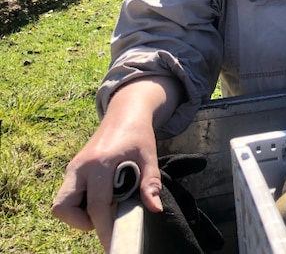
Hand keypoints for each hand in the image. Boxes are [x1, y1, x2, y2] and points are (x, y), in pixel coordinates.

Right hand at [51, 76, 182, 250]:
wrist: (124, 114)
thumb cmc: (138, 136)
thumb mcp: (149, 156)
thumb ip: (150, 183)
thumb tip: (154, 209)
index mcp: (100, 163)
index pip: (96, 205)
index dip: (103, 228)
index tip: (112, 243)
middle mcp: (80, 167)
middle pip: (64, 207)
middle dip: (81, 223)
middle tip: (105, 218)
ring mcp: (73, 168)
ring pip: (61, 204)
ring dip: (78, 214)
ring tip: (104, 206)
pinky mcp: (72, 170)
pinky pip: (66, 196)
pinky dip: (78, 205)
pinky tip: (100, 197)